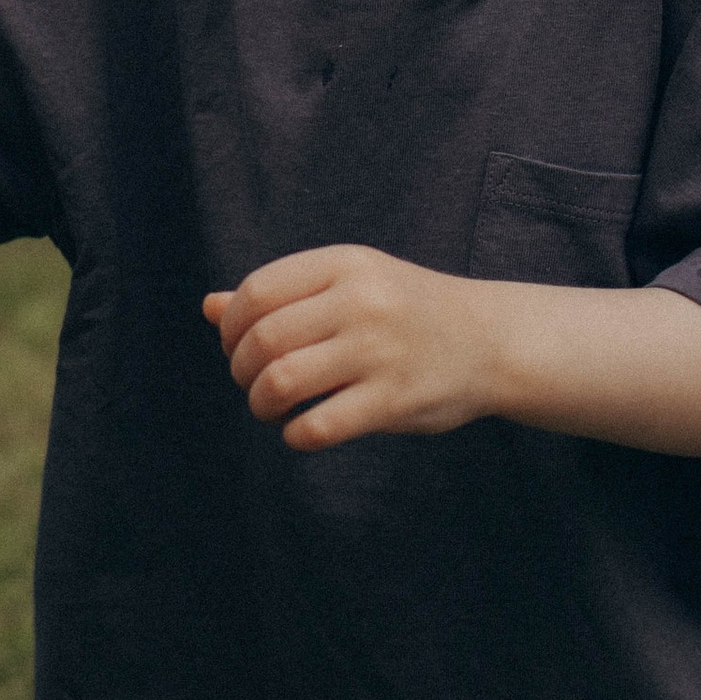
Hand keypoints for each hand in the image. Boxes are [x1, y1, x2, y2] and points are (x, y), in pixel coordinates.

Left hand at [204, 246, 499, 450]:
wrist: (491, 340)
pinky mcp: (395, 400)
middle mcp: (362, 302)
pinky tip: (302, 430)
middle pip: (262, 339)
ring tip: (272, 408)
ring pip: (280, 383)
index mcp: (346, 264)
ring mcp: (380, 351)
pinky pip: (317, 427)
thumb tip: (208, 307)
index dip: (231, 326)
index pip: (256, 292)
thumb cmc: (404, 311)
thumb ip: (282, 294)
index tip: (238, 347)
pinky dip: (295, 435)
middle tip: (253, 383)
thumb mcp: (348, 284)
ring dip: (260, 404)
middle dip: (241, 370)